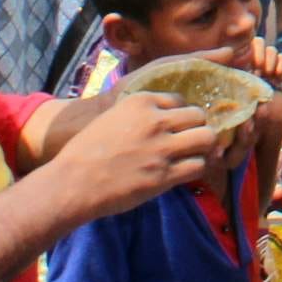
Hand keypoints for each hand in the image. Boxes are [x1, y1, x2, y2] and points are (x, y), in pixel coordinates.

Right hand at [45, 90, 222, 218]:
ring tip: (194, 154)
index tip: (176, 126)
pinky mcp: (165, 175)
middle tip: (190, 140)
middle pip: (199, 115)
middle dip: (197, 127)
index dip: (180, 114)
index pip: (180, 100)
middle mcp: (156, 120)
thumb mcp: (114, 117)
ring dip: (203, 147)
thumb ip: (141, 115)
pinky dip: (197, 168)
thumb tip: (166, 119)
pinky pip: (199, 166)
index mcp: (141, 101)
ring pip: (207, 138)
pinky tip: (187, 171)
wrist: (74, 182)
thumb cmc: (88, 150)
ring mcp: (162, 148)